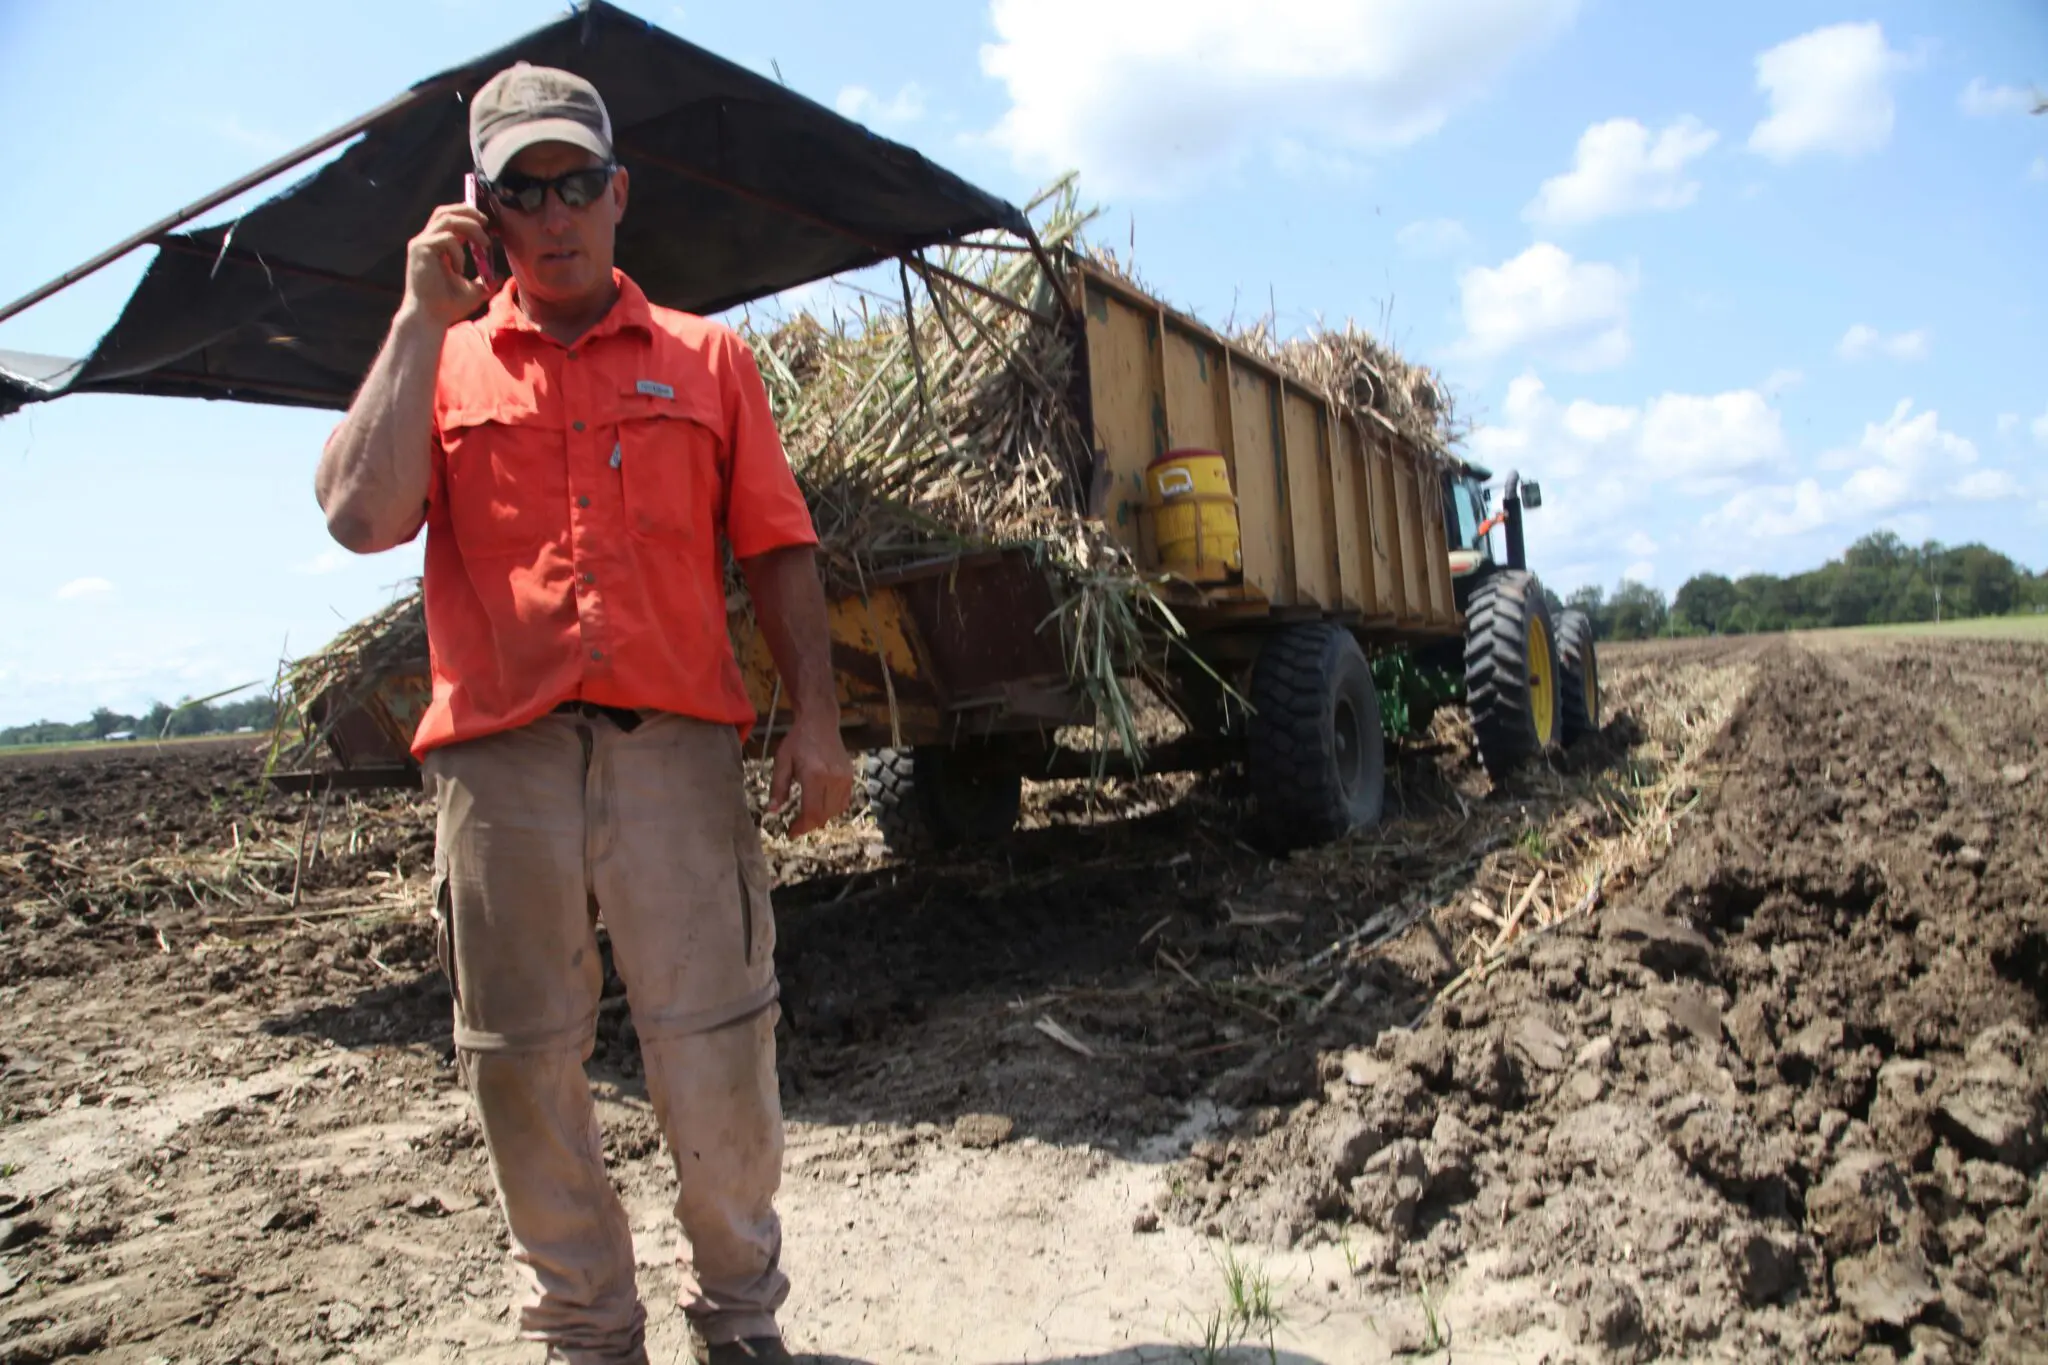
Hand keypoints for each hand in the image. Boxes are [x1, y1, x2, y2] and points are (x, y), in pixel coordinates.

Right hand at [402, 203, 494, 327]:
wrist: (430, 318)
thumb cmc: (448, 306)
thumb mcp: (474, 291)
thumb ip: (485, 280)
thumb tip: (499, 275)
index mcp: (438, 247)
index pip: (451, 219)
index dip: (470, 216)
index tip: (489, 225)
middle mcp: (427, 241)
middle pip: (446, 211)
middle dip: (469, 211)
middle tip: (487, 223)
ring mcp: (421, 244)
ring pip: (447, 218)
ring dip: (470, 227)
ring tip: (484, 243)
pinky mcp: (419, 250)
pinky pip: (446, 239)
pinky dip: (459, 251)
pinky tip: (459, 269)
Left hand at [770, 712, 854, 836]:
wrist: (820, 721)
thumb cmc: (798, 740)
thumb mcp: (782, 761)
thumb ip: (778, 787)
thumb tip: (773, 810)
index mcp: (814, 775)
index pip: (811, 812)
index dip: (801, 827)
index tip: (791, 833)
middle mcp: (833, 778)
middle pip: (824, 815)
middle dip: (809, 825)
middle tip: (796, 826)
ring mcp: (845, 778)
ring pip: (835, 811)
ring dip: (821, 818)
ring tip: (806, 817)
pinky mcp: (850, 776)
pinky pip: (844, 802)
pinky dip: (832, 809)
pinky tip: (820, 805)